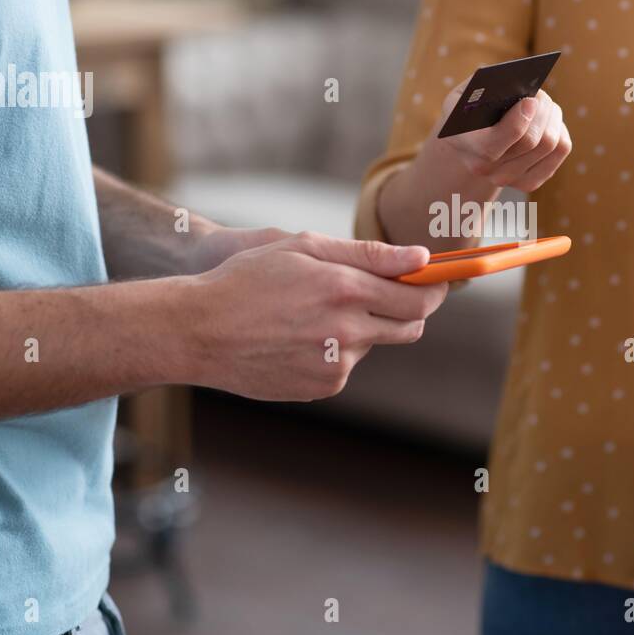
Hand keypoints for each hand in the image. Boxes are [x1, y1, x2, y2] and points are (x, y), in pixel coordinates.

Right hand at [186, 232, 447, 400]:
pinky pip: (347, 363)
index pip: (420, 299)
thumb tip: (422, 259)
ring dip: (362, 327)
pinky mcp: (323, 386)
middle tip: (385, 292)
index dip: (434, 289)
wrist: (198, 331)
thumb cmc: (248, 278)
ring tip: (314, 312)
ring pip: (374, 343)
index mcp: (345, 289)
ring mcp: (336, 364)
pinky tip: (299, 336)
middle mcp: (347, 331)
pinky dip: (336, 349)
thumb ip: (369, 254)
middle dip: (409, 309)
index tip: (435, 281)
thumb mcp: (304, 248)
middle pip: (411, 327)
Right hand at [430, 82, 571, 191]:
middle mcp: (487, 170)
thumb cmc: (470, 109)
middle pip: (532, 141)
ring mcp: (510, 180)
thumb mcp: (466, 93)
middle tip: (539, 95)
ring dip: (552, 116)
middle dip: (541, 111)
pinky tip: (549, 120)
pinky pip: (561, 149)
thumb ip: (484, 86)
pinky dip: (560, 129)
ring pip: (551, 143)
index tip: (530, 101)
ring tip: (544, 104)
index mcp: (466, 147)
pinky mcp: (531, 181)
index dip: (518, 121)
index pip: (494, 146)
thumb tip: (517, 84)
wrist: (469, 141)